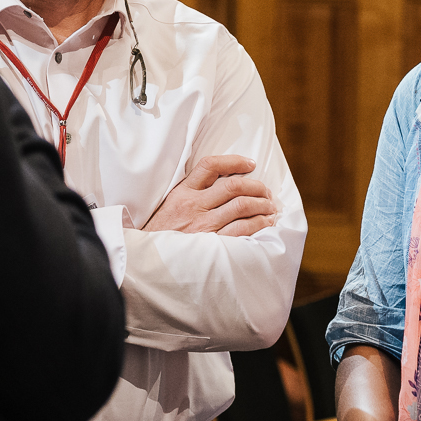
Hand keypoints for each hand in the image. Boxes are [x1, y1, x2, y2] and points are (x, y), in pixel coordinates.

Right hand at [143, 154, 278, 236]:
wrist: (150, 259)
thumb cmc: (162, 232)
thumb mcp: (170, 204)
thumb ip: (191, 191)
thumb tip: (222, 180)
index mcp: (183, 193)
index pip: (210, 166)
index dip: (234, 161)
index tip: (251, 164)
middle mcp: (194, 206)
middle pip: (233, 186)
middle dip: (256, 186)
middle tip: (266, 192)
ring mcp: (203, 227)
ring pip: (241, 206)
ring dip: (262, 205)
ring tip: (270, 207)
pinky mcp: (212, 245)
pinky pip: (242, 231)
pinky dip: (258, 225)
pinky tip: (265, 223)